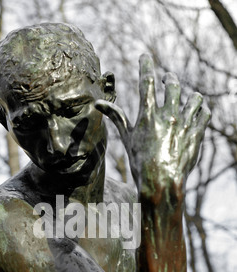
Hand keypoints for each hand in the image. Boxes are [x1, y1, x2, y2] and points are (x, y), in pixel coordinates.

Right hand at [96, 54, 210, 191]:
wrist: (161, 183)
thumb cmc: (140, 162)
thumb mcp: (127, 139)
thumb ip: (117, 118)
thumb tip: (98, 104)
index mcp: (148, 115)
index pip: (146, 81)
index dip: (145, 65)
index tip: (145, 57)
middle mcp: (167, 115)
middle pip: (173, 85)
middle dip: (169, 79)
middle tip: (167, 80)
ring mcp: (184, 124)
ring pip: (194, 98)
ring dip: (190, 95)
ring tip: (188, 97)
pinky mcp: (196, 134)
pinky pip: (204, 114)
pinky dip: (202, 110)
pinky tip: (198, 112)